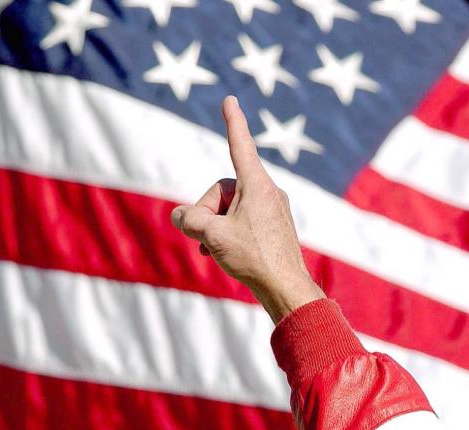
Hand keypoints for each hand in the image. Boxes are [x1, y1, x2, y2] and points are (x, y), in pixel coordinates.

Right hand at [170, 95, 323, 323]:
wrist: (287, 289)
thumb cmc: (254, 259)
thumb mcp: (211, 235)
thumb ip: (189, 219)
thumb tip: (181, 216)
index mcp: (257, 185)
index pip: (240, 145)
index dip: (232, 123)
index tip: (230, 100)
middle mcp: (268, 193)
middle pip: (222, 190)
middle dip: (207, 211)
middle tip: (207, 238)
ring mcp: (273, 211)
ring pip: (230, 210)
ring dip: (216, 228)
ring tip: (217, 251)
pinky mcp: (274, 228)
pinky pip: (242, 222)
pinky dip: (228, 235)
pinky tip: (224, 256)